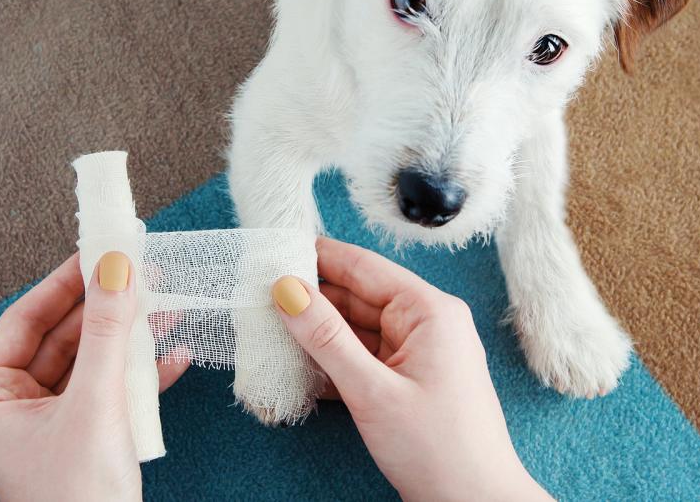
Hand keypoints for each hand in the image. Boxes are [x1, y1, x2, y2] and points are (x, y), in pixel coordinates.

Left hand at [0, 252, 188, 501]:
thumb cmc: (79, 500)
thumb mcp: (96, 403)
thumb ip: (107, 331)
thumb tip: (115, 268)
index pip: (23, 321)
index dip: (64, 283)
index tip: (98, 250)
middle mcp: (9, 409)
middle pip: (60, 338)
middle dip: (105, 309)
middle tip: (137, 271)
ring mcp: (46, 425)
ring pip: (88, 362)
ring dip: (127, 338)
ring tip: (163, 306)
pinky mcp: (80, 439)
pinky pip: (106, 391)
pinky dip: (137, 374)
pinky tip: (172, 357)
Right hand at [272, 238, 550, 500]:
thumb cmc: (440, 451)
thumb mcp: (372, 391)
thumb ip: (326, 338)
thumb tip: (287, 290)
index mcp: (429, 311)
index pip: (363, 266)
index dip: (317, 256)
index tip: (274, 249)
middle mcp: (427, 324)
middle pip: (357, 296)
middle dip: (311, 298)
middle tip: (259, 295)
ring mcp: (418, 353)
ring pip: (356, 329)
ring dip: (317, 333)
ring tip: (269, 329)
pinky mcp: (408, 382)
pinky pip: (363, 358)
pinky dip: (333, 362)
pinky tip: (298, 367)